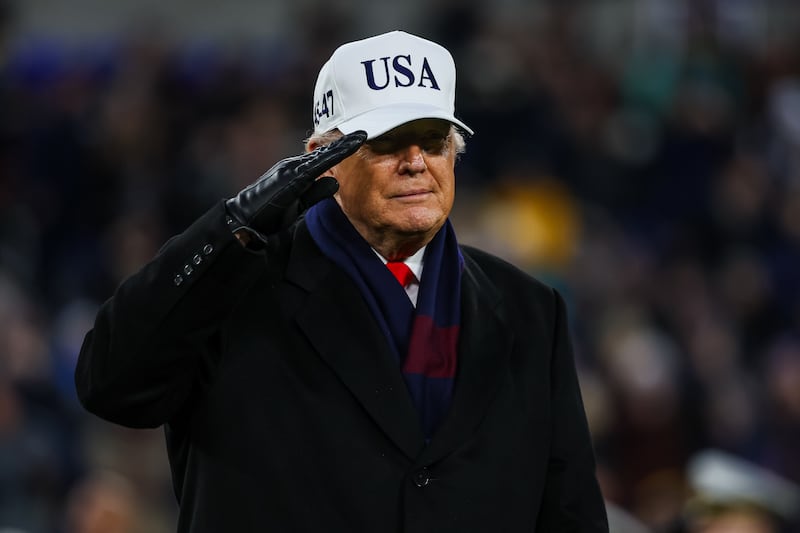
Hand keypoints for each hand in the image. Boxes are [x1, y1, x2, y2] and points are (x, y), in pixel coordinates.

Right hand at [225, 131, 365, 245]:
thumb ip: (316, 192)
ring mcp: (291, 169)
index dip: (341, 149)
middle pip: (324, 152)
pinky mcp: (289, 177)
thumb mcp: (299, 203)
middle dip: (344, 143)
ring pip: (320, 156)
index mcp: (297, 172)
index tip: (359, 141)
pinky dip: (328, 159)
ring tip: (360, 138)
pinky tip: (340, 153)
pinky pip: (313, 167)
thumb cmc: (270, 213)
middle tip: (364, 133)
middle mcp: (294, 166)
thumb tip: (336, 183)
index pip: (322, 159)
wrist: (246, 218)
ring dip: (340, 146)